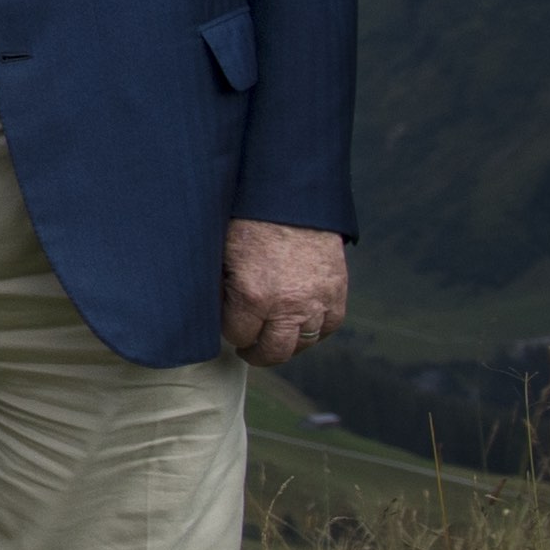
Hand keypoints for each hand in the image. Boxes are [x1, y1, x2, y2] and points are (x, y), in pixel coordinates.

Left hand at [221, 221, 348, 366]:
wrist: (291, 197)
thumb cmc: (248, 221)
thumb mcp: (220, 254)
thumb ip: (219, 287)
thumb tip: (212, 310)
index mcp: (252, 296)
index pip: (238, 335)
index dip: (230, 330)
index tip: (228, 324)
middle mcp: (288, 305)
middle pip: (273, 351)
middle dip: (256, 353)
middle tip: (248, 349)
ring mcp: (316, 301)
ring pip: (303, 343)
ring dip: (286, 345)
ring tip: (273, 340)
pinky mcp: (337, 292)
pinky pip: (329, 327)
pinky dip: (316, 331)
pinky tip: (300, 327)